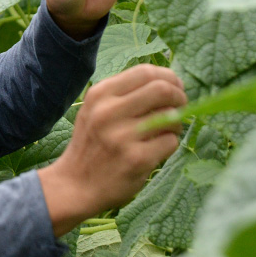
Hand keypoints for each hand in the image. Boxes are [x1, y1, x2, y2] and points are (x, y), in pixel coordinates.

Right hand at [37, 64, 186, 236]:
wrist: (75, 184)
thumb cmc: (92, 144)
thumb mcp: (95, 110)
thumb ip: (124, 94)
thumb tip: (169, 81)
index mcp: (100, 94)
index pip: (145, 72)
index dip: (168, 77)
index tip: (174, 87)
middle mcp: (108, 112)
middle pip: (163, 89)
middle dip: (180, 96)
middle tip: (180, 107)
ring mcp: (122, 136)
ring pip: (171, 116)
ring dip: (177, 123)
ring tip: (165, 131)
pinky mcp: (136, 159)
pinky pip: (171, 141)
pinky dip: (170, 144)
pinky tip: (157, 149)